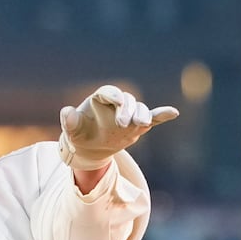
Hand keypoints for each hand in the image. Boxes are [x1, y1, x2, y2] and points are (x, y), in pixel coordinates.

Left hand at [58, 85, 179, 171]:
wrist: (90, 147)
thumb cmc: (80, 135)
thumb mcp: (72, 131)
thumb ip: (69, 121)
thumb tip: (66, 112)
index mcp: (101, 99)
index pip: (110, 92)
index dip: (114, 96)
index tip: (117, 103)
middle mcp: (117, 103)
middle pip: (128, 100)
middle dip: (128, 110)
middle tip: (123, 125)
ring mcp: (130, 114)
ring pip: (140, 109)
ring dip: (143, 115)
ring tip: (142, 124)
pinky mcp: (138, 125)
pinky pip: (153, 118)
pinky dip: (162, 115)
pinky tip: (174, 112)